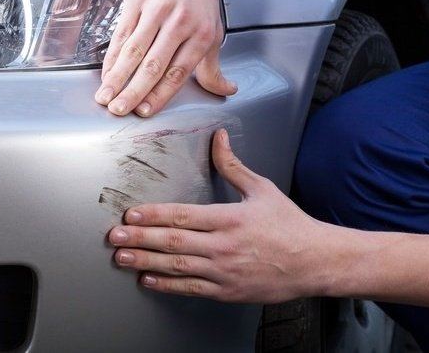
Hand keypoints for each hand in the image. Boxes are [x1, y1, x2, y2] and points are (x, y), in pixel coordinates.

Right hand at [95, 0, 236, 117]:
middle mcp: (181, 23)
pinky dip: (112, 56)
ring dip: (117, 78)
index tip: (144, 112)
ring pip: (134, 51)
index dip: (160, 95)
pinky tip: (106, 71)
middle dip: (134, 92)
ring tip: (105, 97)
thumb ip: (213, 65)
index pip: (178, 72)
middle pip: (153, 65)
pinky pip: (122, 33)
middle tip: (119, 111)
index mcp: (202, 34)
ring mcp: (157, 10)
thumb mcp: (214, 29)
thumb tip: (227, 90)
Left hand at [108, 129, 332, 302]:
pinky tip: (149, 280)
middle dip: (139, 239)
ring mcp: (225, 271)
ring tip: (122, 259)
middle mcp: (224, 246)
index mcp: (231, 218)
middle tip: (114, 238)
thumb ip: (233, 166)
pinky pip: (191, 288)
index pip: (183, 215)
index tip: (131, 214)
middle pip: (173, 242)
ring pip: (177, 267)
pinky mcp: (227, 291)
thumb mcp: (262, 189)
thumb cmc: (289, 225)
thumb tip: (218, 138)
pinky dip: (167, 285)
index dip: (153, 215)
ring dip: (145, 263)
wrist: (314, 261)